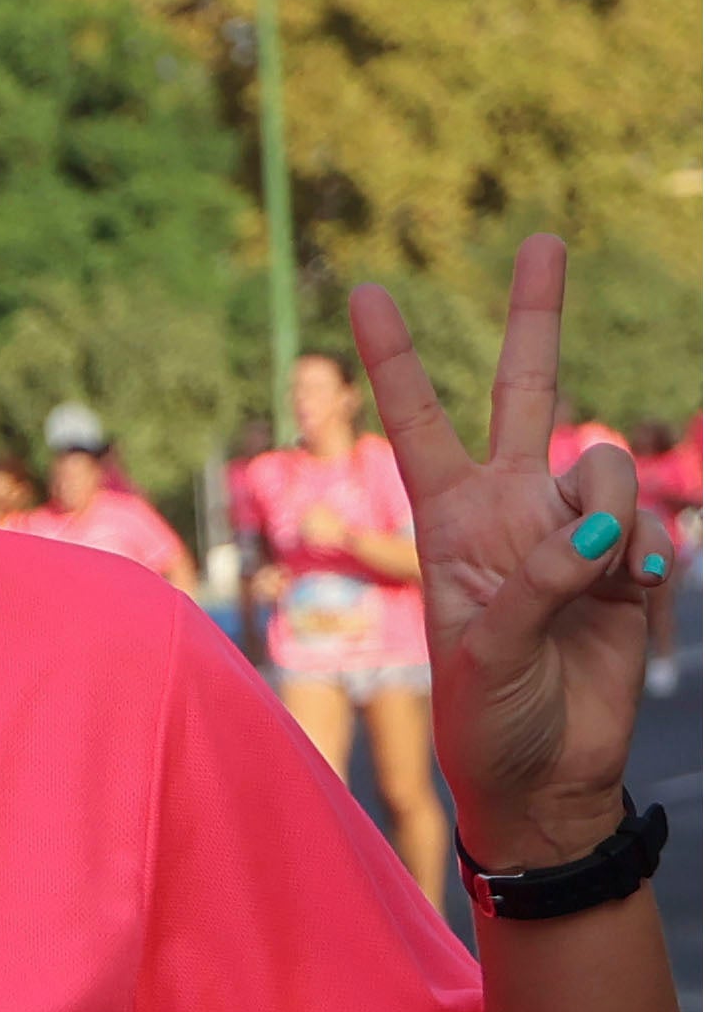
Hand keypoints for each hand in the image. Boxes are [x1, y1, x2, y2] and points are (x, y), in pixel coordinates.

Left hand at [357, 235, 673, 871]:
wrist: (547, 774)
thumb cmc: (488, 718)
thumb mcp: (486, 652)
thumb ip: (538, 581)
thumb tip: (593, 528)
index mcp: (449, 521)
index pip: (418, 422)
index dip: (394, 359)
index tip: (362, 290)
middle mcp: (513, 508)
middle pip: (525, 392)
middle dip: (535, 315)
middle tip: (541, 237)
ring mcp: (576, 527)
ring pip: (599, 466)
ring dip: (602, 511)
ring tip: (591, 575)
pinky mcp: (634, 558)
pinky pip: (648, 524)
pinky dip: (642, 555)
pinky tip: (627, 592)